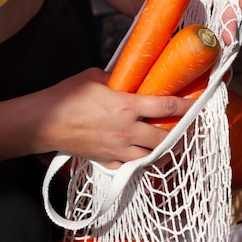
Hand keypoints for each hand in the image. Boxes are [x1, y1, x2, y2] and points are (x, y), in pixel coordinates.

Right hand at [40, 68, 193, 167]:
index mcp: (126, 106)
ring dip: (162, 148)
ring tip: (166, 140)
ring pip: (151, 155)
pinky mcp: (107, 160)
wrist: (43, 123)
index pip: (166, 107)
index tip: (197, 103)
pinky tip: (141, 152)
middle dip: (178, 131)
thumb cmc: (66, 96)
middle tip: (183, 124)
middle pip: (164, 137)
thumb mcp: (95, 77)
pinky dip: (139, 160)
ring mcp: (117, 149)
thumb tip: (132, 77)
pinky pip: (131, 165)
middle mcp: (127, 130)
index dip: (186, 105)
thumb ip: (119, 79)